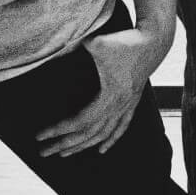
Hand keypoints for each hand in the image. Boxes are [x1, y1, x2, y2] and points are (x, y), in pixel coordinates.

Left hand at [37, 27, 164, 156]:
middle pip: (89, 134)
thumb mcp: (99, 43)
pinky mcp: (132, 102)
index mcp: (110, 96)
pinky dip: (111, 140)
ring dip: (83, 146)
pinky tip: (101, 150)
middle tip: (43, 152)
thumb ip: (78, 46)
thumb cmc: (126, 42)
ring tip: (64, 153)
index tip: (40, 135)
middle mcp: (119, 106)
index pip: (80, 122)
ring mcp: (127, 106)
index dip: (59, 130)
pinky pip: (121, 127)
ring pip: (103, 134)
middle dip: (64, 144)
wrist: (154, 41)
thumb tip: (58, 44)